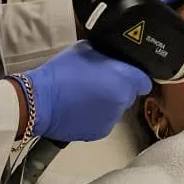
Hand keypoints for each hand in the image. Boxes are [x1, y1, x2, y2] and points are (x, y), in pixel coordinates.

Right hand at [17, 42, 150, 144]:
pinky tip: (81, 110)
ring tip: (87, 97)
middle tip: (100, 82)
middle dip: (119, 89)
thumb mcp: (86, 49)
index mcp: (122, 79)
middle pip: (129, 95)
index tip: (127, 74)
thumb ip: (105, 54)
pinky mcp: (99, 133)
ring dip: (108, 103)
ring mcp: (111, 120)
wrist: (40, 102)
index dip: (137, 77)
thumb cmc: (61, 71)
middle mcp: (121, 101)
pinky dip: (97, 116)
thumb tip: (112, 57)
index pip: (144, 81)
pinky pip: (104, 121)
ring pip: (116, 109)